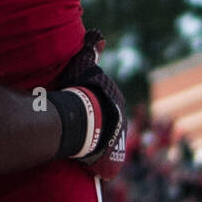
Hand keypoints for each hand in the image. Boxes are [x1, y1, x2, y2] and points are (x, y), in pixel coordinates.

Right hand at [54, 31, 125, 179]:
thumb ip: (90, 49)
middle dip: (98, 126)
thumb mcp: (83, 65)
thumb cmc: (81, 91)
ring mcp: (118, 142)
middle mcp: (122, 121)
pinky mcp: (112, 160)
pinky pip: (106, 164)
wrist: (83, 119)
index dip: (93, 105)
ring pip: (108, 144)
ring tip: (81, 147)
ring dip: (98, 147)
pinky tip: (89, 166)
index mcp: (117, 100)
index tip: (80, 108)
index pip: (106, 103)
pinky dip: (100, 166)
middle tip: (79, 128)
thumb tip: (99, 36)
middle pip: (108, 124)